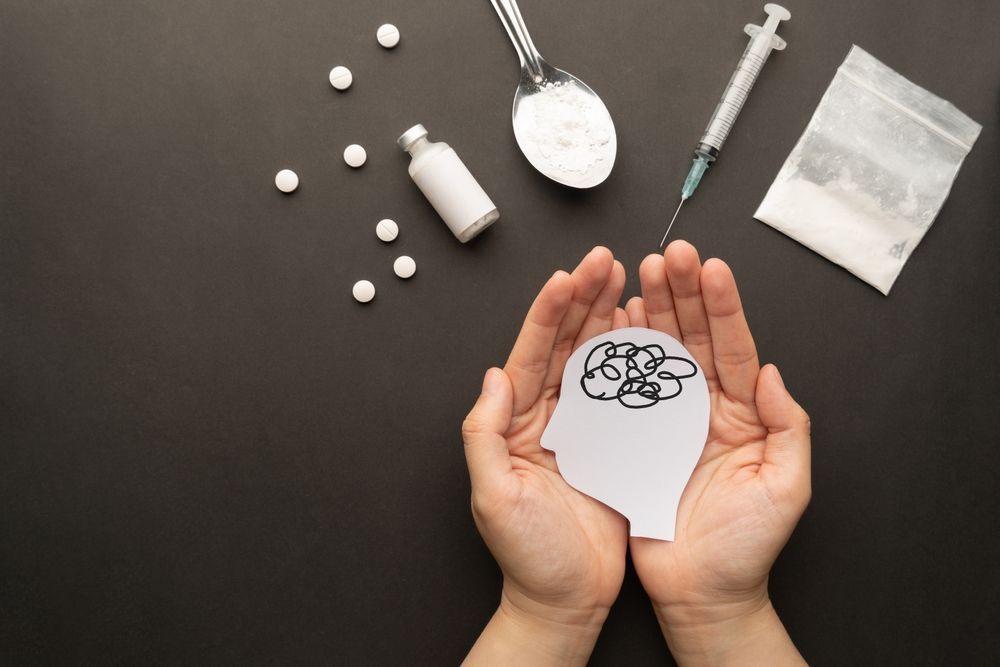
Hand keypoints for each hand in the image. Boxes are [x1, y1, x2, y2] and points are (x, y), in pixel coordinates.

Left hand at [462, 247, 629, 665]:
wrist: (565, 598)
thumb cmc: (527, 555)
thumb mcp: (493, 495)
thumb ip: (484, 434)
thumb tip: (493, 378)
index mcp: (517, 423)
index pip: (532, 354)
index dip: (550, 313)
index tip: (569, 278)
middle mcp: (548, 417)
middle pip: (566, 345)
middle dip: (585, 299)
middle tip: (605, 262)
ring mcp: (582, 428)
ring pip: (596, 359)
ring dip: (609, 318)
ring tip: (627, 280)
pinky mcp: (612, 445)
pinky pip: (623, 392)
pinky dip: (634, 359)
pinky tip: (645, 331)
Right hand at [625, 241, 810, 665]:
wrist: (701, 590)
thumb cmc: (747, 547)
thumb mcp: (787, 487)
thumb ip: (789, 427)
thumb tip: (775, 373)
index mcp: (744, 414)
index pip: (734, 347)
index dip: (722, 306)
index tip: (711, 269)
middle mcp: (705, 409)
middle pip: (694, 338)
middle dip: (682, 293)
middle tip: (670, 254)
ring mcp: (668, 421)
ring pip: (659, 354)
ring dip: (650, 312)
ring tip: (639, 273)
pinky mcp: (634, 438)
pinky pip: (625, 389)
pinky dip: (618, 353)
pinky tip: (614, 322)